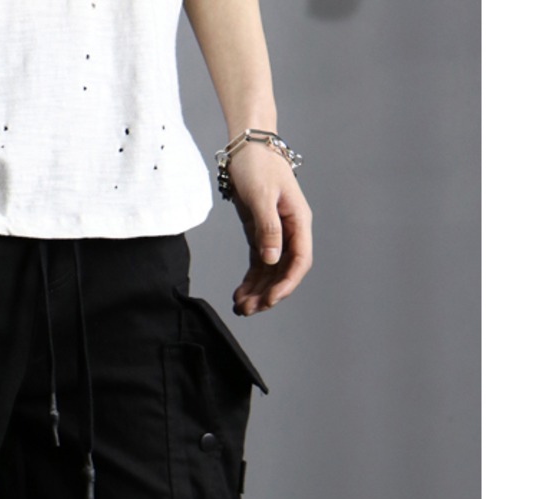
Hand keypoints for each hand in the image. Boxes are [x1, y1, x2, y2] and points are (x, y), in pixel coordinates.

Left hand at [225, 143, 311, 316]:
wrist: (247, 148)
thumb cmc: (257, 166)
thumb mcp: (261, 197)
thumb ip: (268, 229)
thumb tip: (272, 259)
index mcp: (298, 221)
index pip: (299, 260)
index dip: (286, 284)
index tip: (270, 300)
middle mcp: (291, 231)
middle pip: (284, 271)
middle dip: (268, 293)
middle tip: (248, 310)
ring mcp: (276, 234)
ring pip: (270, 272)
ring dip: (257, 291)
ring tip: (240, 308)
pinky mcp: (261, 234)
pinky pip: (259, 264)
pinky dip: (250, 281)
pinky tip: (239, 294)